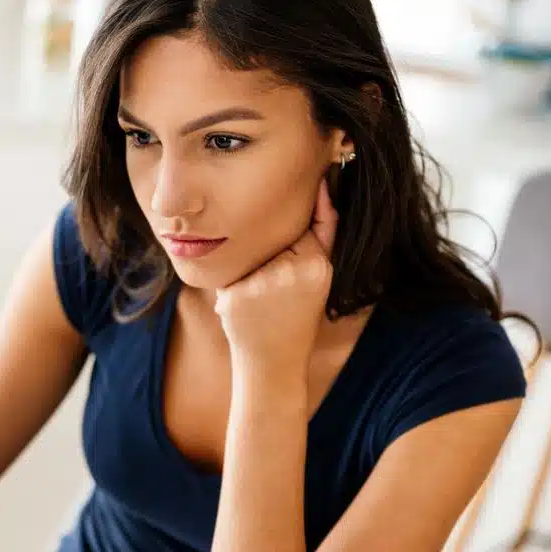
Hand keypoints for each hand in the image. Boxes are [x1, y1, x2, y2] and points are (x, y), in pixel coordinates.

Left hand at [214, 177, 337, 379]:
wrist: (273, 364)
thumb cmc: (295, 317)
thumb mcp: (319, 277)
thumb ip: (322, 233)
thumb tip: (320, 187)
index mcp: (318, 264)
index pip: (301, 224)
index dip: (295, 222)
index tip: (298, 212)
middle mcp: (293, 270)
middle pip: (273, 236)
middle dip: (267, 251)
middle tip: (274, 287)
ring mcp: (263, 282)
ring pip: (248, 253)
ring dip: (248, 269)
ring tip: (259, 300)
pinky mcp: (236, 293)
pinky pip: (228, 272)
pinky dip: (231, 286)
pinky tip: (242, 309)